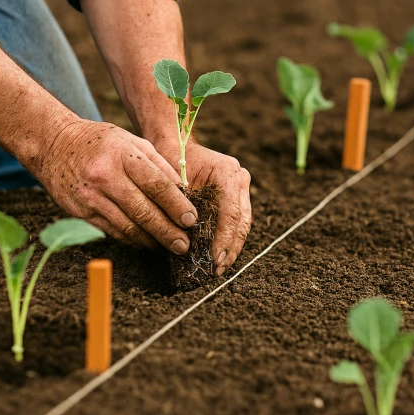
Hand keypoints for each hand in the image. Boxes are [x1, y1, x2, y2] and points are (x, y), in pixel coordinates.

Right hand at [30, 119, 197, 252]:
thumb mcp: (131, 141)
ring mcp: (91, 196)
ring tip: (169, 246)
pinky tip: (145, 241)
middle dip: (167, 231)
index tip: (192, 220)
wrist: (53, 144)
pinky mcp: (80, 212)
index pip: (156, 184)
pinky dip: (132, 239)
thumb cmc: (100, 142)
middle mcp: (106, 176)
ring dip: (151, 240)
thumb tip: (183, 192)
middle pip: (143, 211)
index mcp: (123, 154)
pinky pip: (112, 231)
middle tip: (184, 244)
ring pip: (128, 226)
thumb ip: (158, 164)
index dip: (176, 205)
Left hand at [156, 140, 251, 275]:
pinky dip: (229, 240)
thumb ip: (183, 208)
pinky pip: (237, 222)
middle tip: (217, 269)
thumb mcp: (173, 182)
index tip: (214, 259)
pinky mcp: (236, 197)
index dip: (224, 239)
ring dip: (232, 248)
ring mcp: (241, 188)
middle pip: (241, 221)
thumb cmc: (170, 160)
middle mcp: (239, 179)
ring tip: (220, 268)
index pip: (231, 213)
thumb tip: (186, 241)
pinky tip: (220, 257)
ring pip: (243, 224)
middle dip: (230, 248)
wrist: (176, 145)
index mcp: (227, 172)